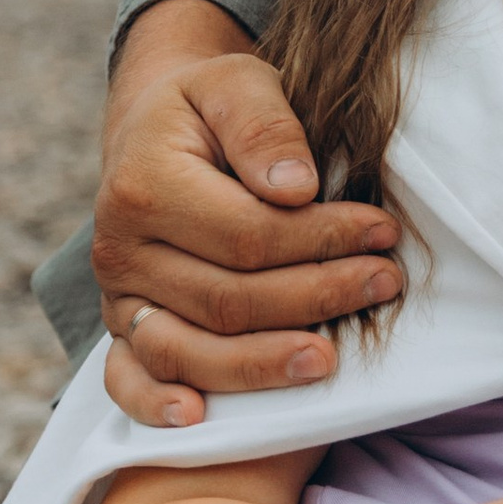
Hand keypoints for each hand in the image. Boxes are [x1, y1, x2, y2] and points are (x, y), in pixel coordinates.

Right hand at [96, 0, 404, 428]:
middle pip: (227, 298)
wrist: (156, 129)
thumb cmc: (210, 106)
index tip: (383, 232)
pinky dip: (156, 405)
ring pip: (189, 348)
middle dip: (315, 297)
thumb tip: (295, 187)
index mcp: (143, 186)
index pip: (247, 234)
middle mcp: (120, 250)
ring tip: (331, 360)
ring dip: (263, 363)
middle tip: (384, 284)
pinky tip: (200, 419)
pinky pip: (127, 379)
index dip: (321, 239)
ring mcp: (118, 296)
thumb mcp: (236, 84)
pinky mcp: (121, 327)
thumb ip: (264, 126)